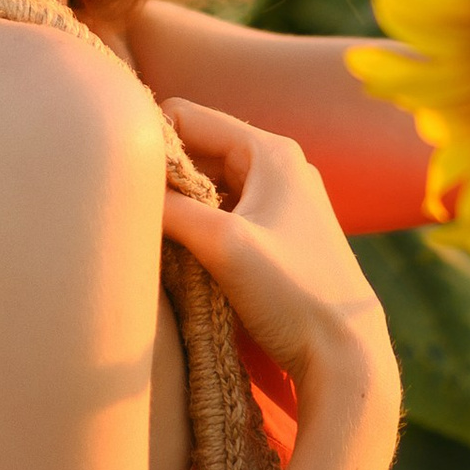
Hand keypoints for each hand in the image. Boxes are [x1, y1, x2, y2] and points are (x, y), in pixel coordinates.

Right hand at [157, 95, 398, 446]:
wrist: (345, 353)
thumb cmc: (292, 293)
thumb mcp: (222, 244)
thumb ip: (171, 208)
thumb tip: (123, 186)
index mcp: (270, 151)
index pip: (188, 117)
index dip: (152, 141)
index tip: (126, 183)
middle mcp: (279, 165)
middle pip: (198, 149)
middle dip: (164, 176)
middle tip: (135, 213)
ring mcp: (282, 200)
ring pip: (208, 184)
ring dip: (179, 204)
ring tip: (157, 236)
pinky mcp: (279, 234)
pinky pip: (224, 211)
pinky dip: (198, 225)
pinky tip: (183, 254)